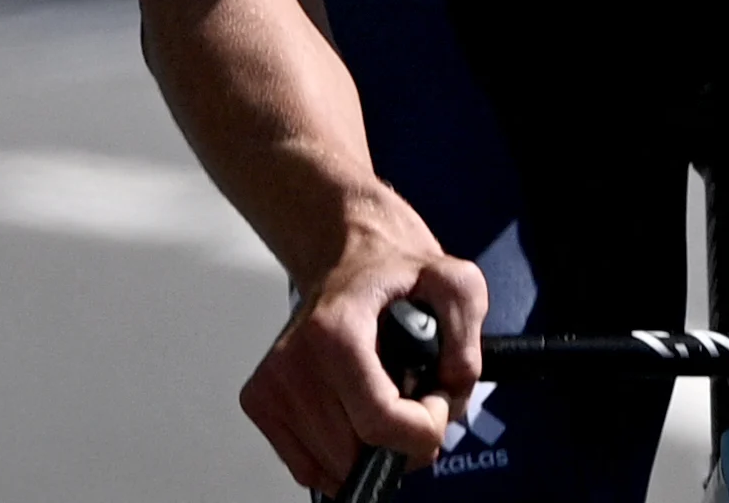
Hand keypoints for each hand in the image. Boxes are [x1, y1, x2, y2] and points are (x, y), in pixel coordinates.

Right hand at [240, 196, 488, 490]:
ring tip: (384, 399)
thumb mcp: (455, 283)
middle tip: (413, 398)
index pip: (380, 422)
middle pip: (358, 455)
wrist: (349, 260)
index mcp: (334, 331)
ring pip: (335, 469)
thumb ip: (467, 335)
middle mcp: (293, 361)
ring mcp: (272, 386)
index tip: (435, 399)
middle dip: (402, 442)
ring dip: (372, 450)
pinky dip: (342, 457)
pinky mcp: (261, 403)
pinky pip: (310, 468)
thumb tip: (451, 386)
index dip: (425, 426)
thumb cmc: (398, 276)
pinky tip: (355, 416)